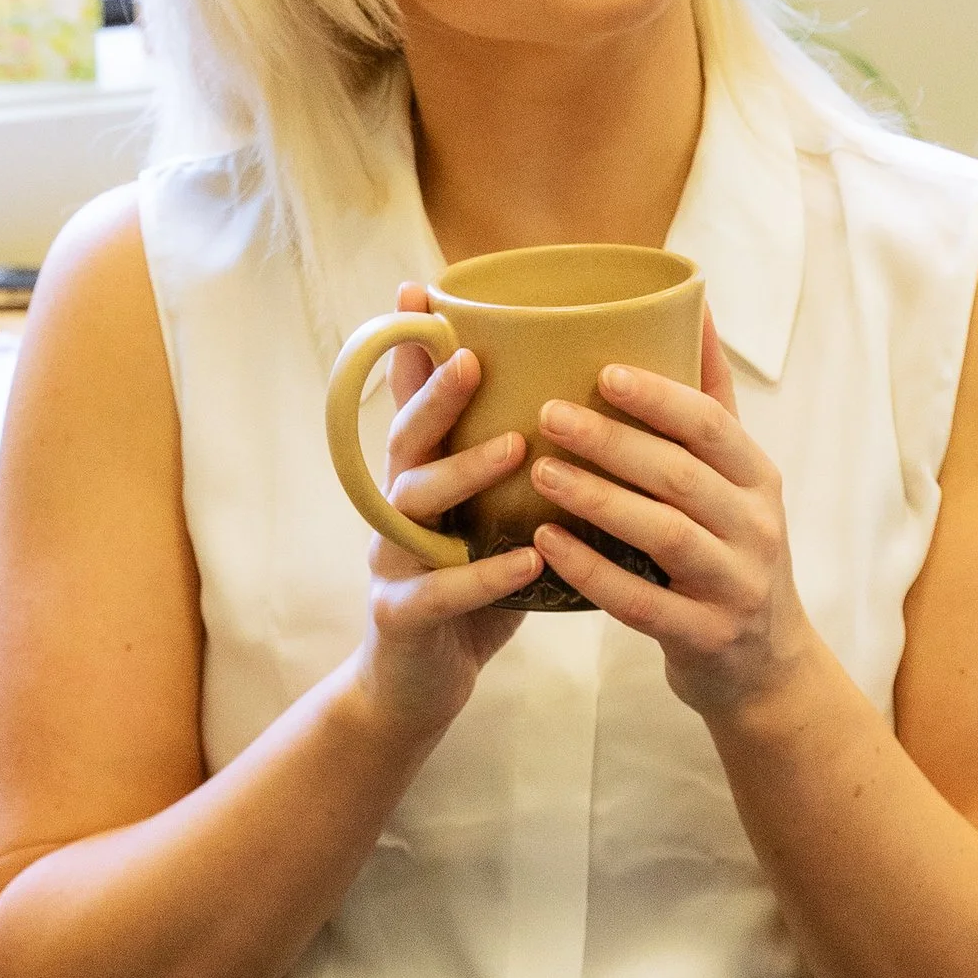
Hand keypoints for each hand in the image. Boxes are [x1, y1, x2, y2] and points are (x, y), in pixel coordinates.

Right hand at [351, 287, 541, 741]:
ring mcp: (390, 562)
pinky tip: (529, 562)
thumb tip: (586, 400)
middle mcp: (396, 509)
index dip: (413, 349)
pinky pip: (437, 593)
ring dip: (464, 472)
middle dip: (436, 394)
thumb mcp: (489, 519)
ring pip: (412, 504)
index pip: (412, 401)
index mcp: (421, 478)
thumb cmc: (471, 589)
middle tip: (477, 358)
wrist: (421, 687)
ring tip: (518, 449)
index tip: (422, 290)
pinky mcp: (400, 619)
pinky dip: (482, 576)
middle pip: (405, 439)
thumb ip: (515, 466)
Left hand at [528, 316, 822, 722]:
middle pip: (680, 474)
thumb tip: (695, 306)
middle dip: (613, 441)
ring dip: (598, 499)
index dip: (658, 396)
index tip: (603, 371)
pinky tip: (546, 544)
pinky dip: (592, 571)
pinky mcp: (705, 636)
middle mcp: (754, 527)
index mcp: (757, 478)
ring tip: (540, 472)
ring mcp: (733, 585)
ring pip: (663, 533)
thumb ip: (711, 402)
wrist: (764, 666)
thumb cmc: (731, 552)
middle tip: (548, 413)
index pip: (710, 425)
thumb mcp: (737, 481)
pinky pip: (642, 601)